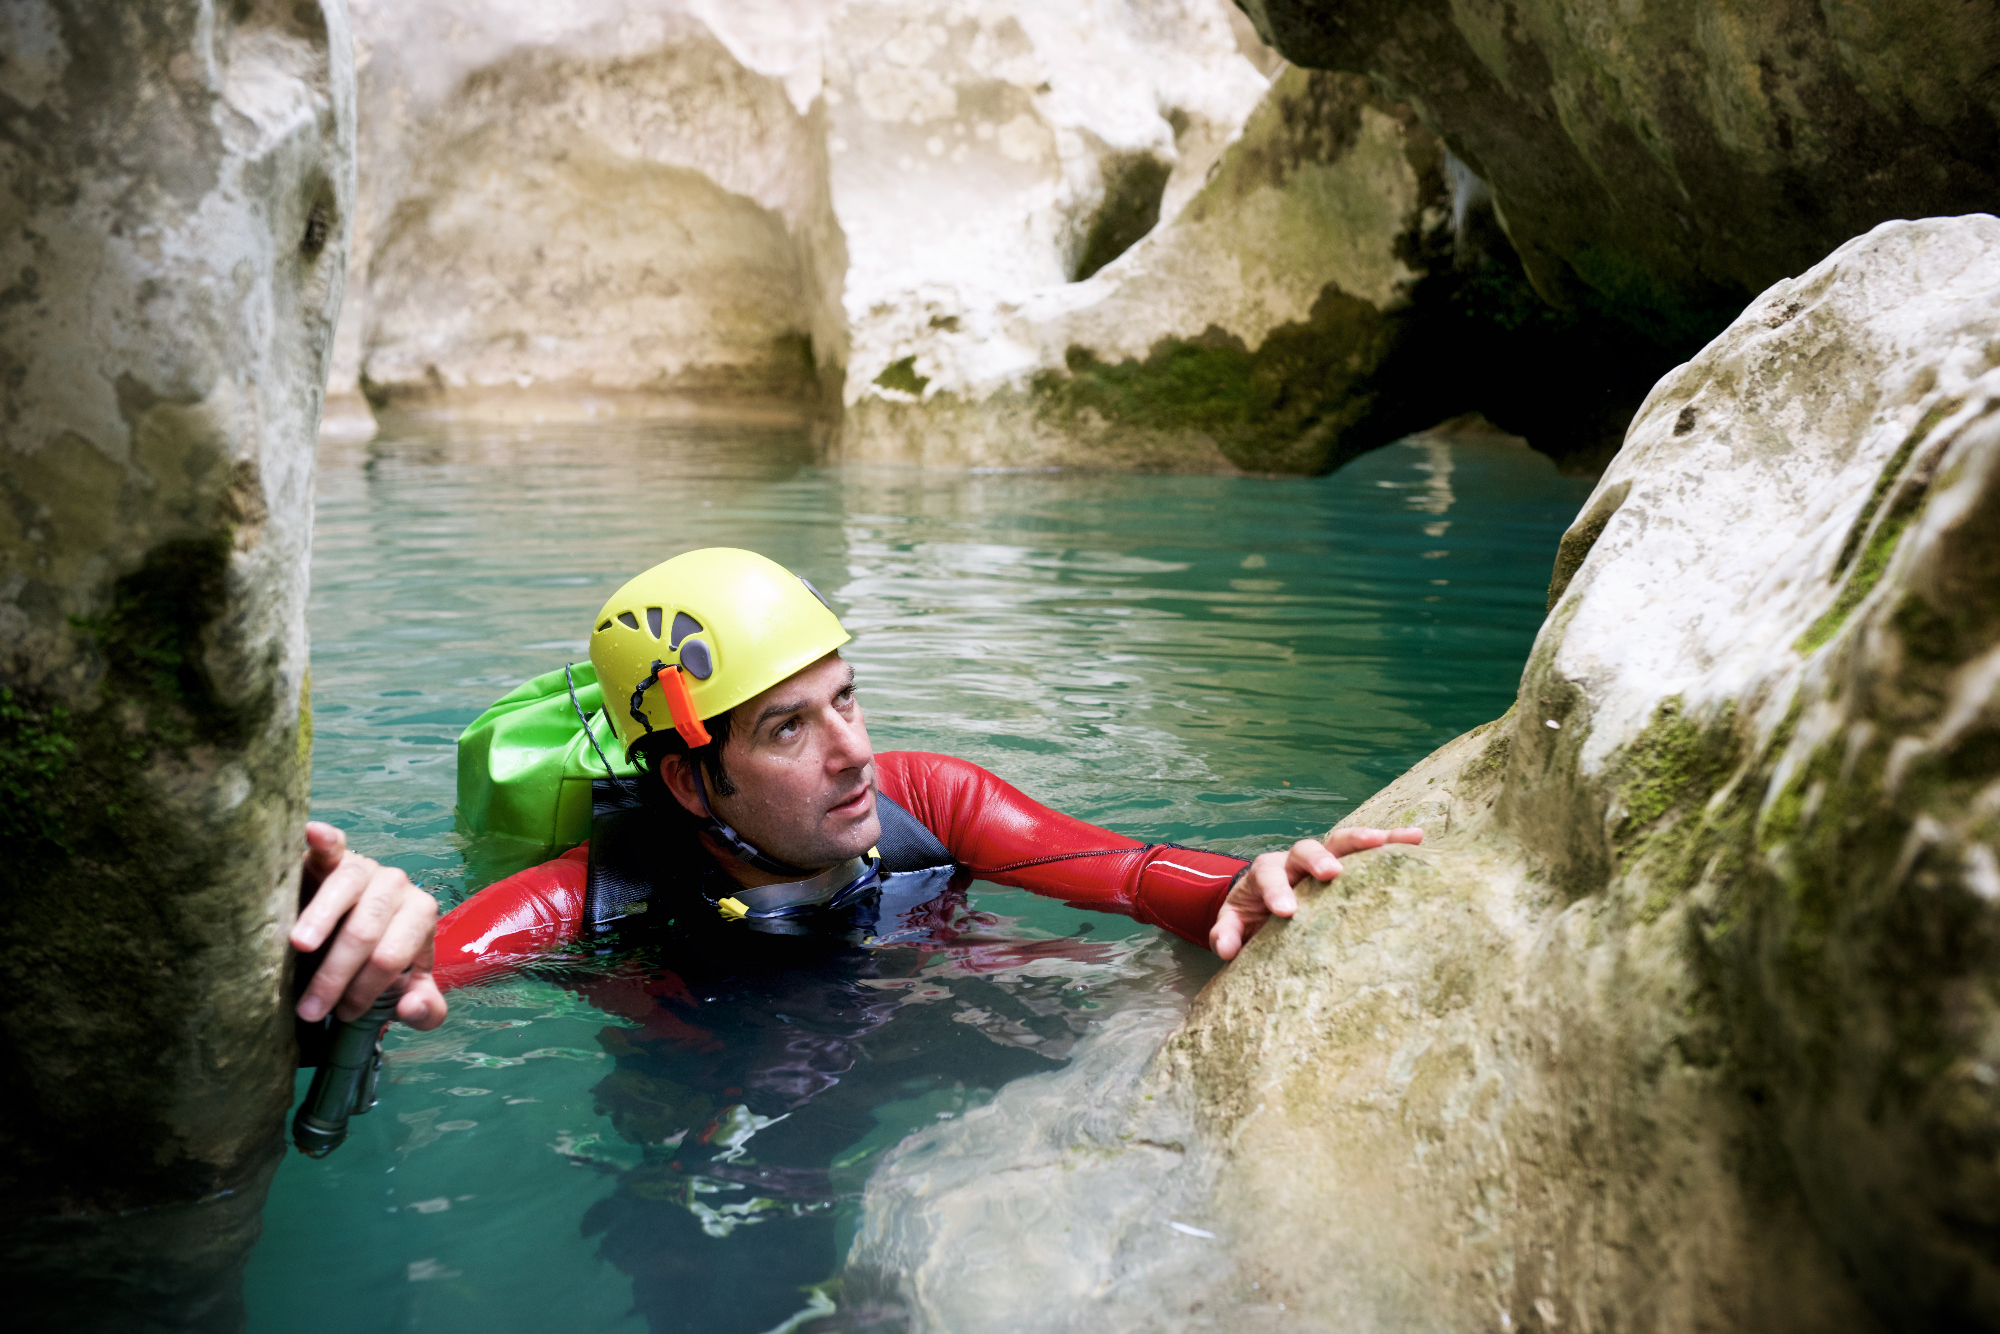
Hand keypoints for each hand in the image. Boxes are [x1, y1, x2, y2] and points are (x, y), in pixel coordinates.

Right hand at [292, 821, 446, 1029]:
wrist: (355, 933)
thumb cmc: (380, 963)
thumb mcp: (407, 991)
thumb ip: (425, 1008)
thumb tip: (411, 1009)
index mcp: (420, 915)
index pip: (393, 956)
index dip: (367, 988)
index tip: (342, 1015)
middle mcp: (397, 885)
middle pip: (366, 929)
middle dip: (336, 974)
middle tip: (310, 1008)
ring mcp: (366, 867)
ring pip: (346, 888)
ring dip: (320, 921)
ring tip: (300, 947)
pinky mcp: (335, 855)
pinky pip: (333, 844)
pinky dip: (324, 838)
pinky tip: (313, 833)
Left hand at [1208, 826, 1424, 959]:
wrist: (1262, 897)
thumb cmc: (1250, 913)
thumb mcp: (1232, 923)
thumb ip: (1226, 933)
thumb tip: (1225, 948)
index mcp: (1266, 872)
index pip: (1269, 876)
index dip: (1277, 891)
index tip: (1286, 912)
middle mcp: (1294, 860)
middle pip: (1306, 848)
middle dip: (1320, 858)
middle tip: (1333, 873)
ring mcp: (1321, 858)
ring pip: (1342, 841)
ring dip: (1369, 839)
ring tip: (1398, 840)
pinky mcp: (1345, 863)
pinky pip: (1368, 850)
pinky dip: (1391, 841)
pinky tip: (1418, 839)